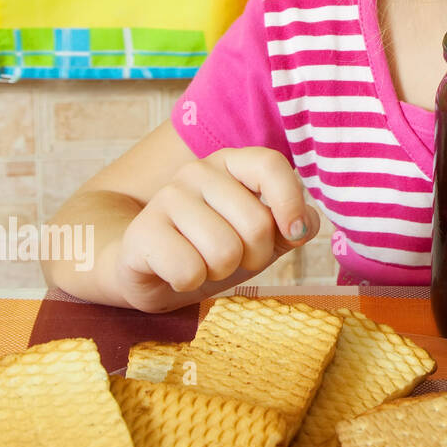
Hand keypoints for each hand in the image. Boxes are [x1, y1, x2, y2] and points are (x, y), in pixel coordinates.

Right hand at [114, 147, 318, 310]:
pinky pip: (189, 270)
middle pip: (257, 223)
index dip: (290, 202)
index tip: (294, 234)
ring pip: (225, 251)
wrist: (152, 270)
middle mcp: (198, 171)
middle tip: (234, 258)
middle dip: (255, 256)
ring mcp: (166, 198)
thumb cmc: (216, 247)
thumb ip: (294, 225)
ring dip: (222, 271)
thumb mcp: (264, 237)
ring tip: (204, 263)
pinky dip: (190, 282)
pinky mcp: (141, 232)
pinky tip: (178, 272)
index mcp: (232, 163)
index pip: (270, 165)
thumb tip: (305, 224)